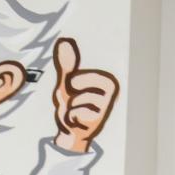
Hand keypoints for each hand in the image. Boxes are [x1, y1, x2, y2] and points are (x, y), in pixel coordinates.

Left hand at [52, 38, 118, 153]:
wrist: (74, 133)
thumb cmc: (73, 105)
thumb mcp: (67, 83)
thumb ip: (66, 64)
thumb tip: (64, 41)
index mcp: (106, 78)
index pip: (76, 75)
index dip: (68, 84)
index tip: (74, 92)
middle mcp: (111, 89)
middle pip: (75, 85)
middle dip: (67, 96)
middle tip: (74, 104)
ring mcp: (106, 105)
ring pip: (75, 100)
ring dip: (69, 109)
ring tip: (76, 113)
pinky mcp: (99, 120)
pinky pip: (76, 112)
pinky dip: (71, 118)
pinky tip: (78, 122)